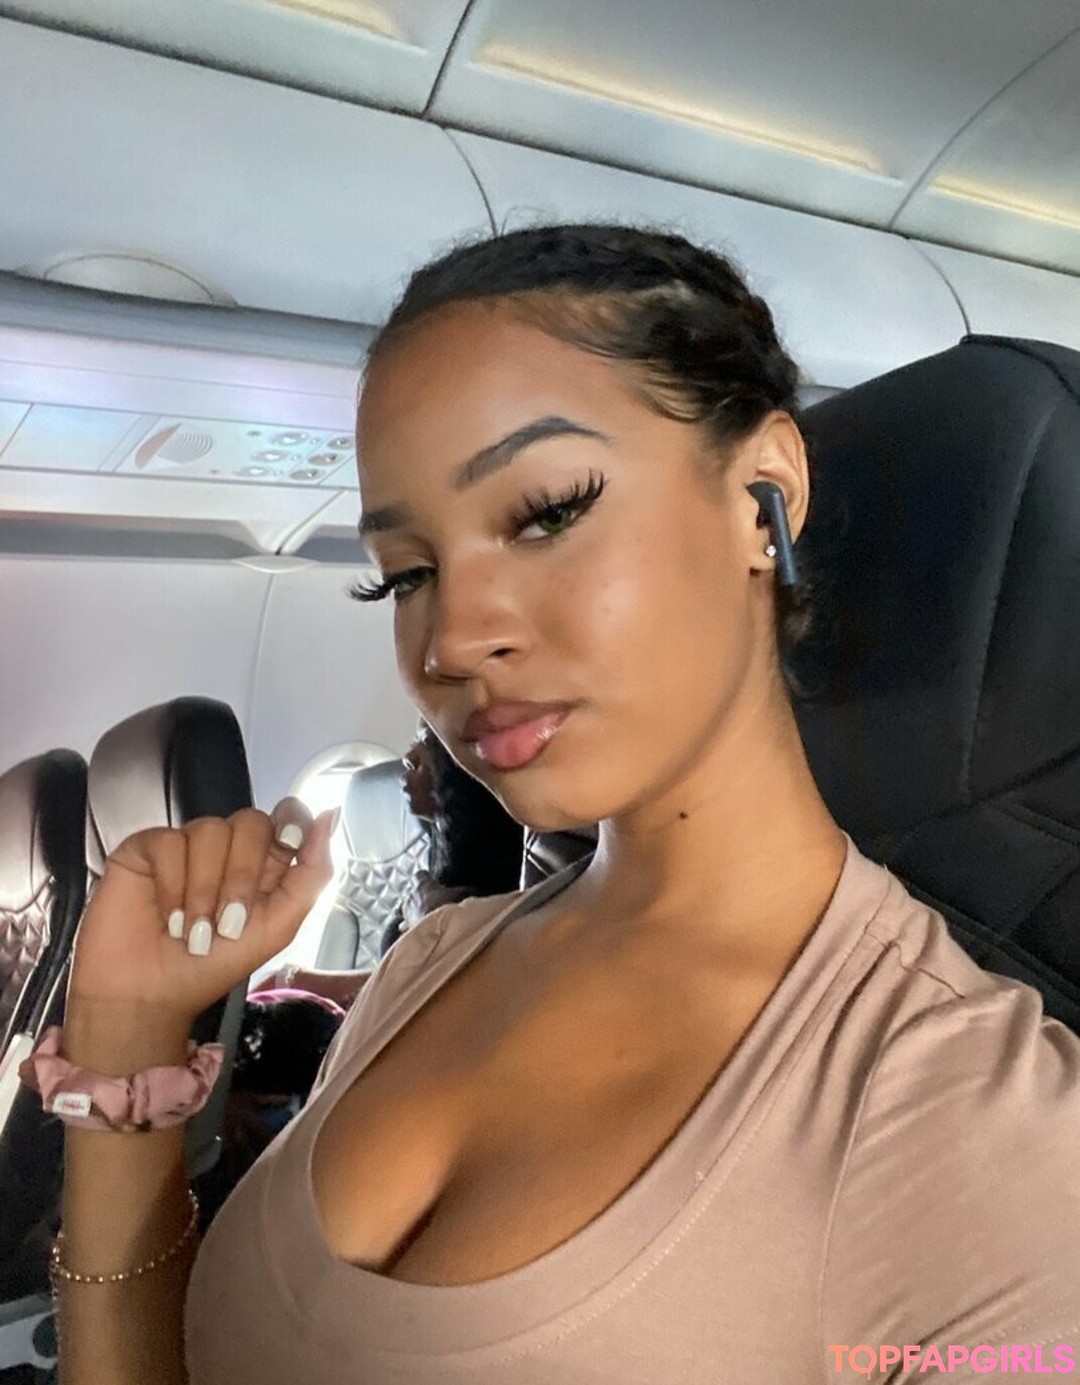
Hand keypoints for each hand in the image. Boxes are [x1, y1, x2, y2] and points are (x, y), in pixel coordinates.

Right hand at [68, 799, 336, 1027]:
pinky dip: (172, 885)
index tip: (288, 844)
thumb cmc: (213, 968)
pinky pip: (169, 841)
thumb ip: (311, 874)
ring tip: (193, 932)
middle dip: (242, 876)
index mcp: (265, 863)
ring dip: (205, 889)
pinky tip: (166, 918)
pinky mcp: (147, 848)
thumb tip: (330, 814)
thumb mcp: (277, 928)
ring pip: (209, 829)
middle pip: (251, 821)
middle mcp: (228, 848)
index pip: (287, 815)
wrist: (151, 998)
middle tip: (227, 924)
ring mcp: (187, 845)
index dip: (291, 820)